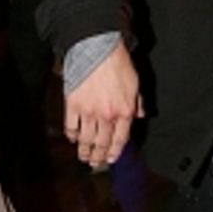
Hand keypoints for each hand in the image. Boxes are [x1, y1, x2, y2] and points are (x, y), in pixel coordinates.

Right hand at [65, 42, 141, 164]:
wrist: (97, 48)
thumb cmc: (118, 63)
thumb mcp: (135, 84)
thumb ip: (138, 103)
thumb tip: (141, 115)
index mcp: (124, 111)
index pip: (120, 139)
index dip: (115, 151)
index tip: (110, 159)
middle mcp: (107, 115)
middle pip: (102, 142)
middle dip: (99, 156)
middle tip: (95, 163)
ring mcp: (89, 111)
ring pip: (86, 139)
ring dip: (84, 151)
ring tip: (83, 157)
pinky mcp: (73, 104)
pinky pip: (71, 126)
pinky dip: (72, 135)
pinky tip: (73, 139)